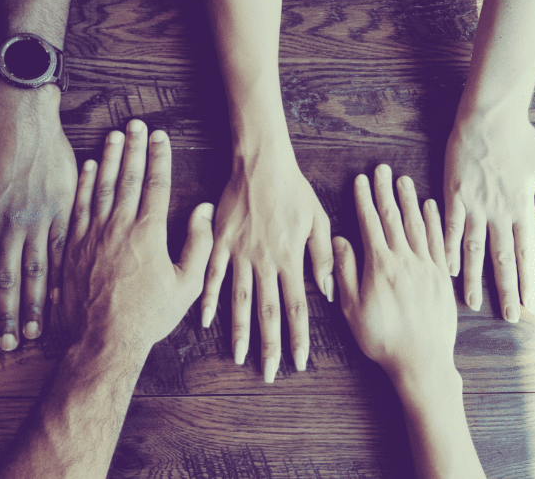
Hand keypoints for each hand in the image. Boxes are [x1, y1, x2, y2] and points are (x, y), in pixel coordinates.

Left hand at [0, 81, 76, 349]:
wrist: (24, 117)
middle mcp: (12, 225)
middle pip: (8, 279)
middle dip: (7, 315)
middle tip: (9, 345)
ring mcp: (40, 218)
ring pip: (38, 270)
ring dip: (34, 303)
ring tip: (34, 331)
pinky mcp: (64, 209)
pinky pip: (64, 248)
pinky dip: (62, 274)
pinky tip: (63, 295)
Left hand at [62, 120, 213, 352]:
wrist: (103, 340)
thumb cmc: (149, 315)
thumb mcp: (187, 285)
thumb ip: (199, 244)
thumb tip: (203, 211)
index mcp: (149, 233)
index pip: (156, 184)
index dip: (159, 157)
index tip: (161, 137)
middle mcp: (119, 226)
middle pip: (128, 177)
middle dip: (134, 147)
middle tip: (137, 124)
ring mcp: (93, 234)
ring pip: (102, 186)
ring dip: (109, 157)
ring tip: (114, 135)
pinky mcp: (73, 245)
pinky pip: (79, 205)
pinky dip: (84, 184)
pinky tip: (89, 167)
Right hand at [200, 145, 332, 382]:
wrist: (261, 163)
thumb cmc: (294, 190)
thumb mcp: (318, 219)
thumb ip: (322, 257)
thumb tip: (329, 291)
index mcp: (290, 258)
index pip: (297, 307)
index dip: (299, 337)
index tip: (299, 362)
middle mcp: (265, 261)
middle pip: (268, 311)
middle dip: (270, 345)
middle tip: (269, 373)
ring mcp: (240, 253)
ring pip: (239, 300)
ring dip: (239, 330)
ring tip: (239, 356)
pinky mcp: (220, 242)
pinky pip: (213, 275)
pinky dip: (209, 298)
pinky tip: (205, 320)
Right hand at [333, 164, 485, 477]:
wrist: (422, 361)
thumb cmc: (382, 338)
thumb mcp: (352, 308)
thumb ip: (345, 271)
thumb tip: (340, 240)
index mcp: (380, 266)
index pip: (370, 224)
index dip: (364, 200)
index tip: (361, 180)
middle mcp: (405, 260)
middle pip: (394, 218)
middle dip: (386, 191)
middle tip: (382, 169)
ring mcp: (426, 267)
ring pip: (416, 225)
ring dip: (409, 200)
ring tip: (403, 180)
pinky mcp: (441, 277)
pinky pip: (438, 241)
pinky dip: (434, 221)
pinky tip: (430, 207)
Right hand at [443, 108, 534, 320]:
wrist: (488, 117)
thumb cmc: (521, 139)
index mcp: (521, 207)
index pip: (526, 252)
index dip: (529, 280)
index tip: (531, 305)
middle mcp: (498, 212)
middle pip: (501, 258)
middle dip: (505, 289)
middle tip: (508, 317)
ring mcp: (474, 205)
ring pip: (474, 249)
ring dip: (473, 278)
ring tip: (471, 303)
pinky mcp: (454, 195)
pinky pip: (450, 228)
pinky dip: (448, 249)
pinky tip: (446, 268)